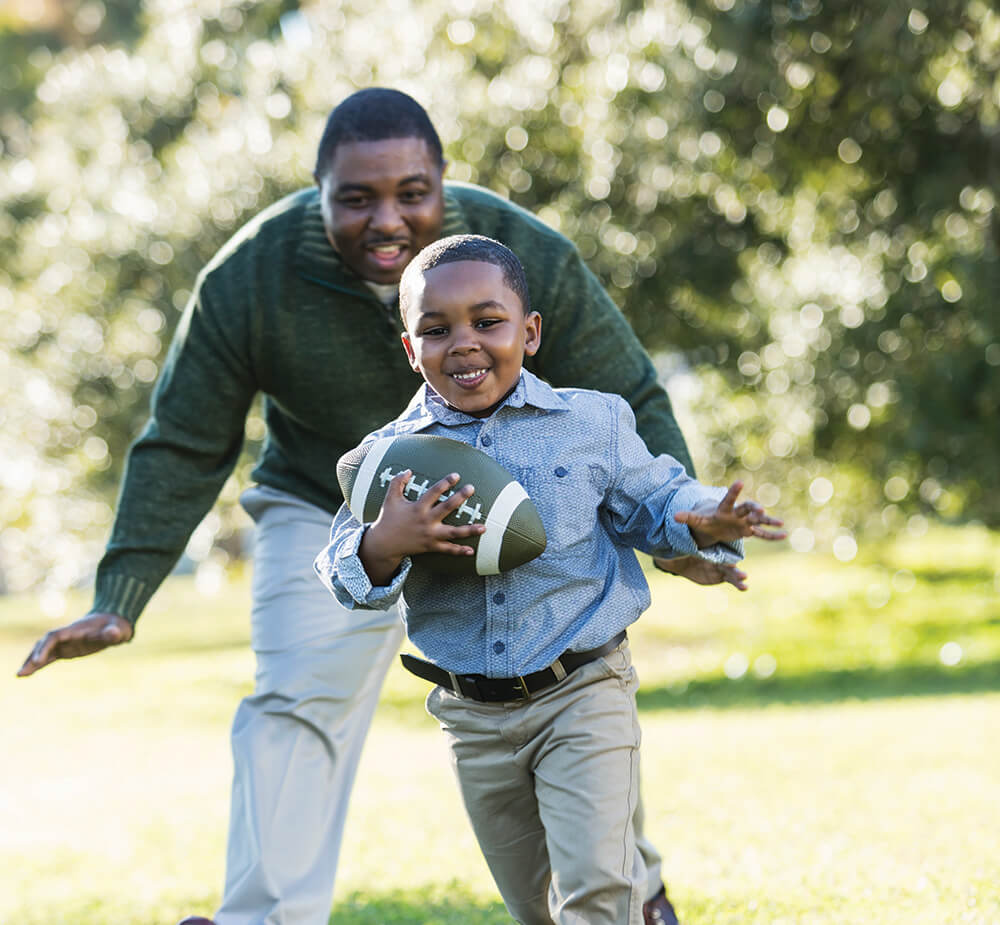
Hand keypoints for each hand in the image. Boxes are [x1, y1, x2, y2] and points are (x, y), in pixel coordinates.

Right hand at [17, 612, 133, 676]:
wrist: (113, 623)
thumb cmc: (115, 626)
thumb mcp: (117, 630)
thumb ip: (114, 632)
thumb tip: (114, 633)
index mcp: (74, 630)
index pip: (54, 637)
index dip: (45, 647)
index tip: (38, 660)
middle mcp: (66, 636)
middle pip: (44, 644)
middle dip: (33, 656)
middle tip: (22, 672)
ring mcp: (65, 643)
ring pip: (43, 651)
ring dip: (31, 662)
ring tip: (19, 675)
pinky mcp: (66, 649)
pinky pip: (49, 657)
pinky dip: (38, 665)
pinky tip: (27, 674)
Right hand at [360, 470, 486, 584]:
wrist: (384, 544)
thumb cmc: (388, 518)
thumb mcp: (390, 498)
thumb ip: (397, 482)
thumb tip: (408, 470)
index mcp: (417, 507)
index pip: (433, 492)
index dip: (445, 483)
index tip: (456, 475)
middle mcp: (426, 521)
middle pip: (446, 508)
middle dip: (460, 498)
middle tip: (471, 488)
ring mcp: (430, 535)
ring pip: (453, 533)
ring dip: (469, 530)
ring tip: (484, 527)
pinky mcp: (431, 546)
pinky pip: (447, 550)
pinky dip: (459, 551)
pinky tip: (472, 551)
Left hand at [654, 555, 750, 590]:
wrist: (678, 559)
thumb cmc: (678, 548)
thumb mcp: (677, 547)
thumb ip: (679, 546)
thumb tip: (673, 532)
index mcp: (708, 548)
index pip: (718, 553)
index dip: (724, 559)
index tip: (731, 563)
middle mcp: (717, 557)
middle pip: (727, 564)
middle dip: (734, 571)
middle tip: (743, 576)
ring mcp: (720, 567)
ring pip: (731, 573)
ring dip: (738, 578)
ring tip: (744, 586)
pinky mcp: (719, 576)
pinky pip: (730, 580)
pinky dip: (738, 584)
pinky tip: (745, 588)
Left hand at [674, 481, 786, 547]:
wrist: (716, 525)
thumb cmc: (707, 521)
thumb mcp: (697, 521)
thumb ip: (688, 517)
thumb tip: (674, 516)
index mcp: (724, 509)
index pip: (729, 499)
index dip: (734, 491)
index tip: (739, 482)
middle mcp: (737, 513)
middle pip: (747, 508)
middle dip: (754, 509)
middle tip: (761, 510)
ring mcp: (745, 522)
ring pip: (758, 520)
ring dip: (768, 521)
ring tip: (780, 523)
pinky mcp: (749, 531)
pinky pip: (762, 534)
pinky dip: (772, 535)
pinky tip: (784, 535)